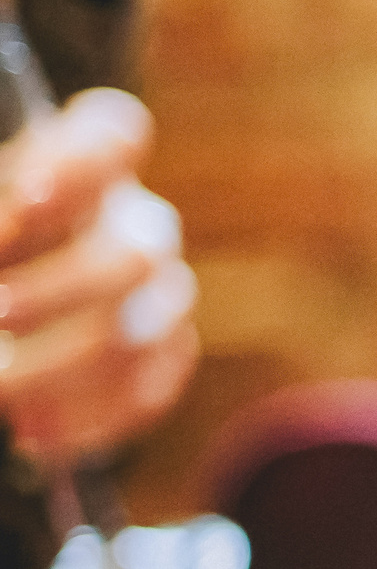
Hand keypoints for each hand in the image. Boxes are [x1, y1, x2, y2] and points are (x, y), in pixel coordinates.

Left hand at [0, 89, 197, 461]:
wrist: (10, 310)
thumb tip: (0, 295)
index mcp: (88, 162)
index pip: (115, 134)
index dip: (76, 165)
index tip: (17, 199)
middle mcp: (139, 222)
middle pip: (133, 253)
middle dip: (55, 293)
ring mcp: (164, 293)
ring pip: (138, 335)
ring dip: (56, 372)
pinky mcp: (168, 357)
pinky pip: (146, 394)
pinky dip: (85, 421)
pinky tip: (31, 434)